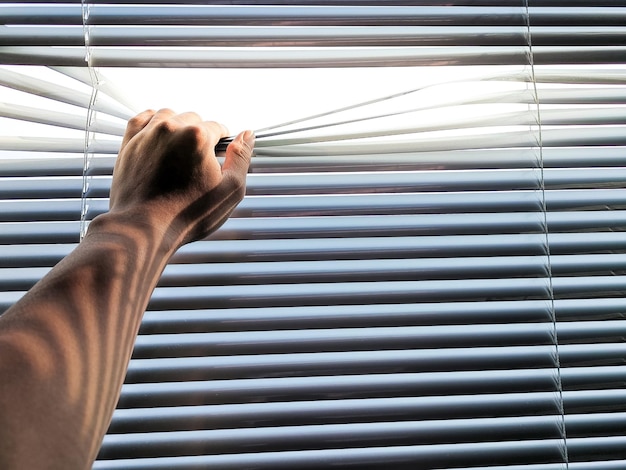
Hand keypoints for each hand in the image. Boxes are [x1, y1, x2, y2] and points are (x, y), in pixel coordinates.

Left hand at [109, 109, 254, 246]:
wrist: (144, 228)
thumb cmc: (189, 215)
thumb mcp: (229, 191)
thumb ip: (241, 158)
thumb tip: (247, 135)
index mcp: (197, 136)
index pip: (218, 128)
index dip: (222, 145)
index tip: (217, 160)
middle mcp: (170, 128)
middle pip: (194, 119)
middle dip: (199, 136)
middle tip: (198, 161)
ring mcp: (147, 133)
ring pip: (169, 116)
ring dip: (177, 128)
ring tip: (179, 152)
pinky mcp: (128, 142)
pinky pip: (143, 119)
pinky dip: (153, 125)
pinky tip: (159, 140)